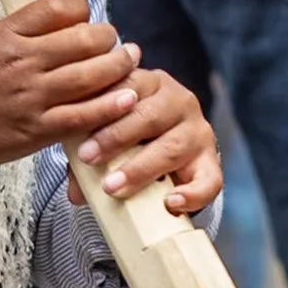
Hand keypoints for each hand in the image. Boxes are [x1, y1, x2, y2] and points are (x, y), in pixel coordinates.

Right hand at [0, 0, 139, 173]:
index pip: (57, 7)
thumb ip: (25, 32)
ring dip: (119, 67)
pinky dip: (110, 106)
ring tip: (131, 60)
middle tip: (119, 42)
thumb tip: (70, 20)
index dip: (82, 9)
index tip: (89, 17)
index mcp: (7, 34)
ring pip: (90, 76)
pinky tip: (128, 99)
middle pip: (83, 41)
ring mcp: (31, 97)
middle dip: (110, 39)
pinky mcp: (36, 130)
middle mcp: (22, 62)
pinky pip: (82, 115)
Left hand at [72, 68, 222, 214]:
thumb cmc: (126, 135)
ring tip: (114, 187)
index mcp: (149, 84)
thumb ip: (84, 152)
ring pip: (174, 146)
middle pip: (150, 115)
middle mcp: (179, 101)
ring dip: (141, 168)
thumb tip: (75, 192)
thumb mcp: (103, 133)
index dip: (104, 111)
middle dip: (117, 138)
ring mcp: (198, 131)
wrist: (163, 147)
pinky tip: (170, 203)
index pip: (129, 87)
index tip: (80, 139)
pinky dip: (192, 194)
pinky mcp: (211, 162)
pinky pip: (209, 179)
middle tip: (89, 159)